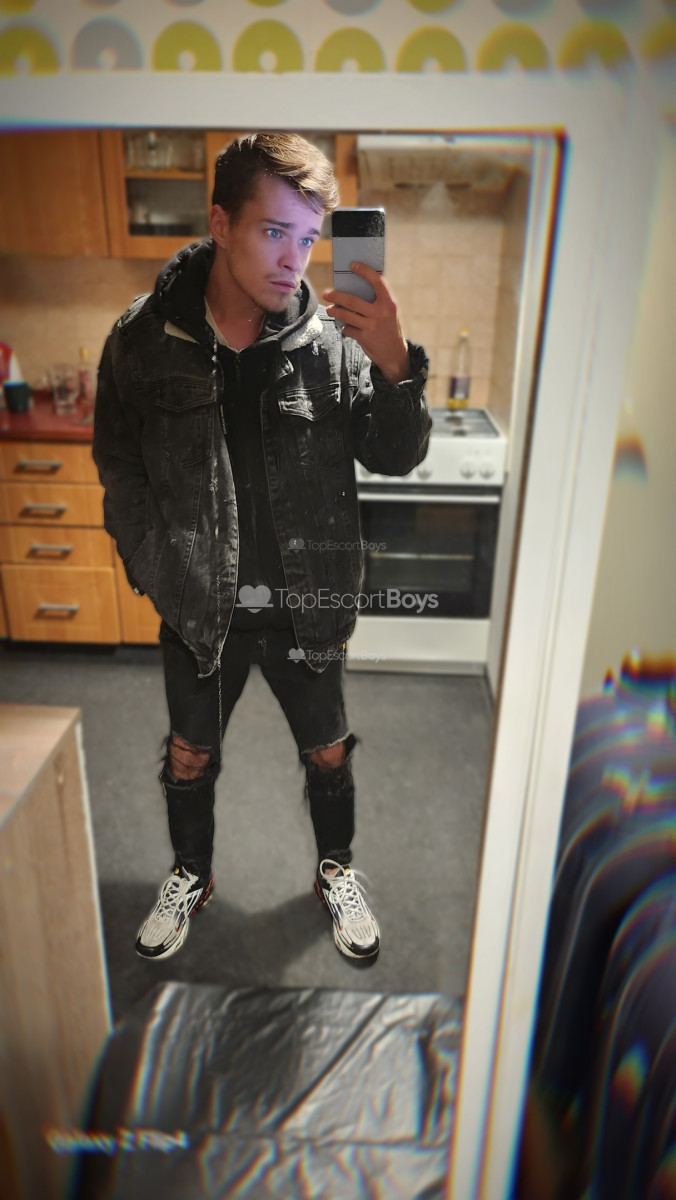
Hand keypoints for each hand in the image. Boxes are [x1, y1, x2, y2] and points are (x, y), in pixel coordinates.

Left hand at [322, 263, 409, 382]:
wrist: (394, 353)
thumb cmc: (389, 328)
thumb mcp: (390, 312)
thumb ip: (378, 300)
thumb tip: (356, 287)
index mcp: (389, 303)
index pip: (377, 281)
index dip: (364, 271)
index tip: (353, 265)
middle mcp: (380, 313)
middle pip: (352, 300)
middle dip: (336, 296)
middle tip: (326, 293)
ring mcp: (371, 326)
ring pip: (345, 315)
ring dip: (334, 311)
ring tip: (329, 309)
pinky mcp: (364, 338)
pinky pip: (347, 329)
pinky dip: (345, 327)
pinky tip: (346, 327)